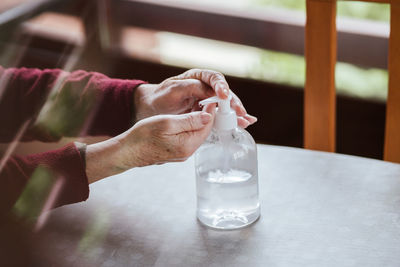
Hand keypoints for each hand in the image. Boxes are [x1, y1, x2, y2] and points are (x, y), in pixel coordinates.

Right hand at [85, 105, 215, 182]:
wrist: (128, 151)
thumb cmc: (143, 136)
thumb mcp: (167, 123)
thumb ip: (189, 120)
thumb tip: (208, 116)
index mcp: (187, 145)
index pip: (207, 125)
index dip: (210, 110)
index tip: (210, 98)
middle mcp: (188, 152)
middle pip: (204, 131)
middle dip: (206, 115)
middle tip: (205, 100)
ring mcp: (183, 153)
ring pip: (197, 134)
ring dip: (198, 121)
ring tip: (197, 106)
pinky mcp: (177, 152)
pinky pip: (189, 138)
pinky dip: (190, 127)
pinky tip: (186, 118)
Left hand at [135, 69, 256, 127]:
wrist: (150, 110)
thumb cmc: (159, 98)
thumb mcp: (172, 90)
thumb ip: (190, 88)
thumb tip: (210, 91)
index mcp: (197, 77)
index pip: (214, 78)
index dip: (221, 86)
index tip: (224, 95)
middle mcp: (205, 88)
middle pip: (224, 93)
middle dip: (233, 103)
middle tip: (239, 112)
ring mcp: (207, 101)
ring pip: (225, 105)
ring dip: (236, 113)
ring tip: (246, 120)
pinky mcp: (206, 113)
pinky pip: (220, 116)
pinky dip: (231, 120)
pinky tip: (243, 124)